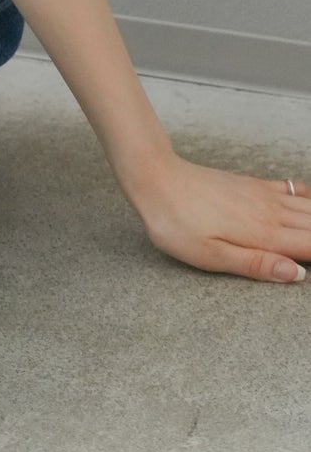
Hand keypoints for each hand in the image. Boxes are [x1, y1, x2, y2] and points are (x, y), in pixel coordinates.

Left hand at [129, 151, 309, 283]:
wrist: (156, 177)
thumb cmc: (177, 222)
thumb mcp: (211, 256)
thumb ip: (256, 264)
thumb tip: (297, 274)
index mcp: (263, 234)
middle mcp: (269, 211)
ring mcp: (261, 194)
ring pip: (307, 207)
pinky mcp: (250, 183)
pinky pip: (290, 188)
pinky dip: (307, 198)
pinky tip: (309, 201)